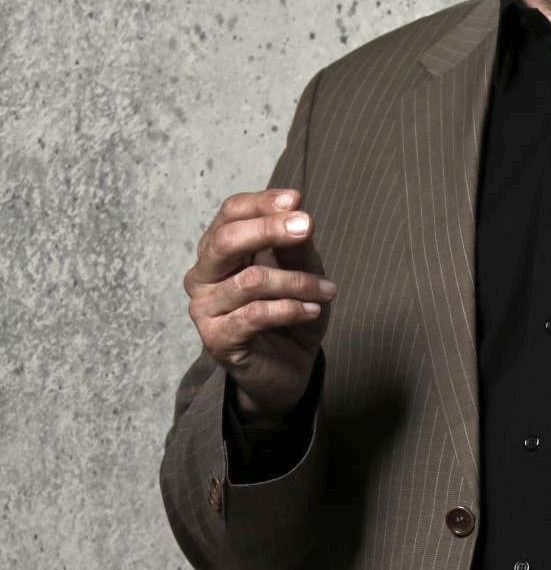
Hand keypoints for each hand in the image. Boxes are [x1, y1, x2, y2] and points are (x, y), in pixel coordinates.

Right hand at [183, 188, 335, 419]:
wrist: (288, 369)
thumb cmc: (290, 314)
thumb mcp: (301, 271)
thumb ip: (295, 244)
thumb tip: (298, 210)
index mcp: (219, 250)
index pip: (230, 213)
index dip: (262, 203)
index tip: (296, 200)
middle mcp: (203, 275)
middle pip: (226, 240)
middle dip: (269, 230)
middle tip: (307, 228)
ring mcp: (205, 308)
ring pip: (251, 281)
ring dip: (298, 283)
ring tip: (327, 291)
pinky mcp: (217, 338)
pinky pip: (255, 314)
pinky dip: (291, 309)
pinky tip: (313, 312)